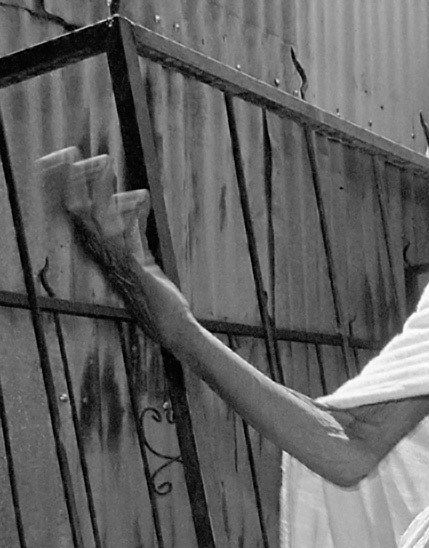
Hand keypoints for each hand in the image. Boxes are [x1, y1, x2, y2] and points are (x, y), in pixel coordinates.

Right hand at [38, 147, 193, 340]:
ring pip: (98, 219)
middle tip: (73, 153)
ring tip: (101, 162)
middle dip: (76, 181)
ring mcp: (118, 261)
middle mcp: (104, 255)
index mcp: (103, 250)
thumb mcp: (142, 255)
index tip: (72, 161)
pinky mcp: (136, 269)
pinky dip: (129, 215)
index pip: (79, 213)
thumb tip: (137, 200)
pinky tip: (135, 197)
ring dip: (101, 189)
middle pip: (80, 211)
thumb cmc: (155, 295)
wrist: (170, 326)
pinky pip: (127, 238)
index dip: (73, 187)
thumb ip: (136, 229)